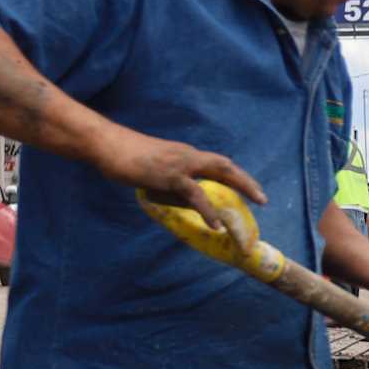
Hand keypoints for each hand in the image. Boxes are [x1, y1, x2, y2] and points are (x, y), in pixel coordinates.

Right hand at [95, 126, 267, 230]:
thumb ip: (172, 189)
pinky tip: (215, 224)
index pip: (216, 163)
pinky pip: (194, 193)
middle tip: (262, 199)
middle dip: (245, 181)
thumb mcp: (153, 174)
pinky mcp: (169, 175)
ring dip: (240, 187)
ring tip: (256, 203)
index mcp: (184, 154)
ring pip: (218, 172)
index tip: (248, 188)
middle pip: (224, 165)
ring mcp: (179, 164)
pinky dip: (207, 209)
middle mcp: (187, 155)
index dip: (234, 175)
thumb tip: (188, 205)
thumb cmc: (124, 158)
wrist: (106, 144)